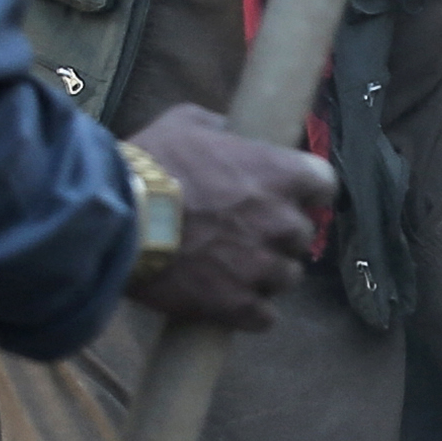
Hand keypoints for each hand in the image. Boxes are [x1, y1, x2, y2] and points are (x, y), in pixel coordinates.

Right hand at [120, 104, 332, 328]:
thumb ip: (221, 127)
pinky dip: (250, 311)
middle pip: (302, 235)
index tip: (294, 195)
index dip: (309, 191)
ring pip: (288, 278)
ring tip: (235, 269)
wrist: (116, 219)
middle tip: (248, 232)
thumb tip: (231, 130)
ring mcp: (261, 266)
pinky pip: (265, 317)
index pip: (325, 184)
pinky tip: (229, 300)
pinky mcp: (237, 305)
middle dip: (279, 234)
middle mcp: (280, 221)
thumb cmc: (149, 164)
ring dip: (267, 273)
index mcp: (277, 173)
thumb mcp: (185, 122)